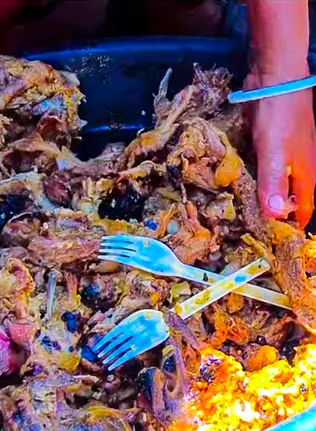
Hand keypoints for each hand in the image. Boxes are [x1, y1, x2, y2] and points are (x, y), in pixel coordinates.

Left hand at [246, 67, 315, 228]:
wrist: (275, 78)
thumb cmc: (279, 115)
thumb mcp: (274, 151)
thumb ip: (274, 180)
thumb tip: (274, 214)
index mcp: (305, 172)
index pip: (301, 207)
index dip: (291, 224)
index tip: (276, 239)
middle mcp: (298, 165)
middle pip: (287, 196)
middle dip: (274, 211)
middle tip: (250, 228)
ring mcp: (284, 152)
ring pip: (274, 180)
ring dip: (261, 194)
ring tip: (241, 211)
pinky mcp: (269, 142)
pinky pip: (262, 165)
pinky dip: (253, 176)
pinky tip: (236, 184)